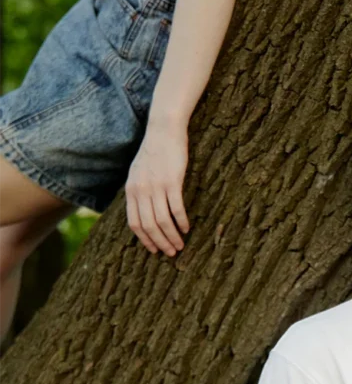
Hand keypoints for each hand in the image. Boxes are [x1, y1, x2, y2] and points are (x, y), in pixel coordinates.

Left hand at [126, 118, 189, 255]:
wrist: (163, 130)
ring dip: (172, 236)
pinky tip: (187, 228)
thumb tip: (144, 212)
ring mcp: (156, 186)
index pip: (134, 223)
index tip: (154, 250)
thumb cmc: (154, 152)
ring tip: (181, 245)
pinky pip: (176, 208)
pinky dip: (181, 221)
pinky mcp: (172, 181)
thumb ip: (138, 191)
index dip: (145, 240)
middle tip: (172, 253)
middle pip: (149, 226)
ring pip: (162, 220)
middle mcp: (141, 190)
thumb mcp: (138, 172)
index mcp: (131, 190)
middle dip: (160, 243)